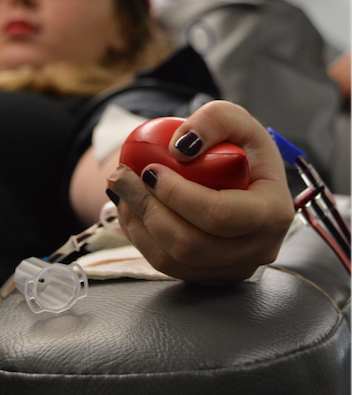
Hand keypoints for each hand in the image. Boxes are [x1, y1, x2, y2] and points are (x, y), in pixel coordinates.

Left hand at [107, 100, 294, 285]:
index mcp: (272, 212)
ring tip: (122, 192)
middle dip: (147, 208)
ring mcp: (234, 267)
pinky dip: (142, 239)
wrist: (242, 176)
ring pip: (174, 260)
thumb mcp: (235, 119)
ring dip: (139, 225)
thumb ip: (214, 120)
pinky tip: (130, 211)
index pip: (219, 214)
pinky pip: (168, 266)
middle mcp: (258, 248)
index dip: (178, 195)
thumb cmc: (240, 147)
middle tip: (121, 177)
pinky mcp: (211, 275)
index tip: (149, 170)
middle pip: (191, 244)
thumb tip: (179, 150)